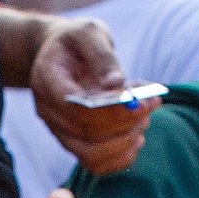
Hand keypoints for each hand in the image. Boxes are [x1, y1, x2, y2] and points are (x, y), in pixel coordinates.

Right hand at [29, 17, 158, 176]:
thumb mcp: (89, 33)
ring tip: (144, 118)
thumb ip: (102, 55)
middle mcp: (48, 112)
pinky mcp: (73, 143)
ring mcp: (59, 131)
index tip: (142, 102)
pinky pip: (96, 164)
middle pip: (87, 133)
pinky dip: (121, 156)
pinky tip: (137, 135)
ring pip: (92, 155)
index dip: (111, 111)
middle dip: (125, 123)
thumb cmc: (76, 41)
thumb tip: (117, 85)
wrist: (61, 54)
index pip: (76, 108)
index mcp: (46, 80)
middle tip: (151, 103)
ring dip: (126, 141)